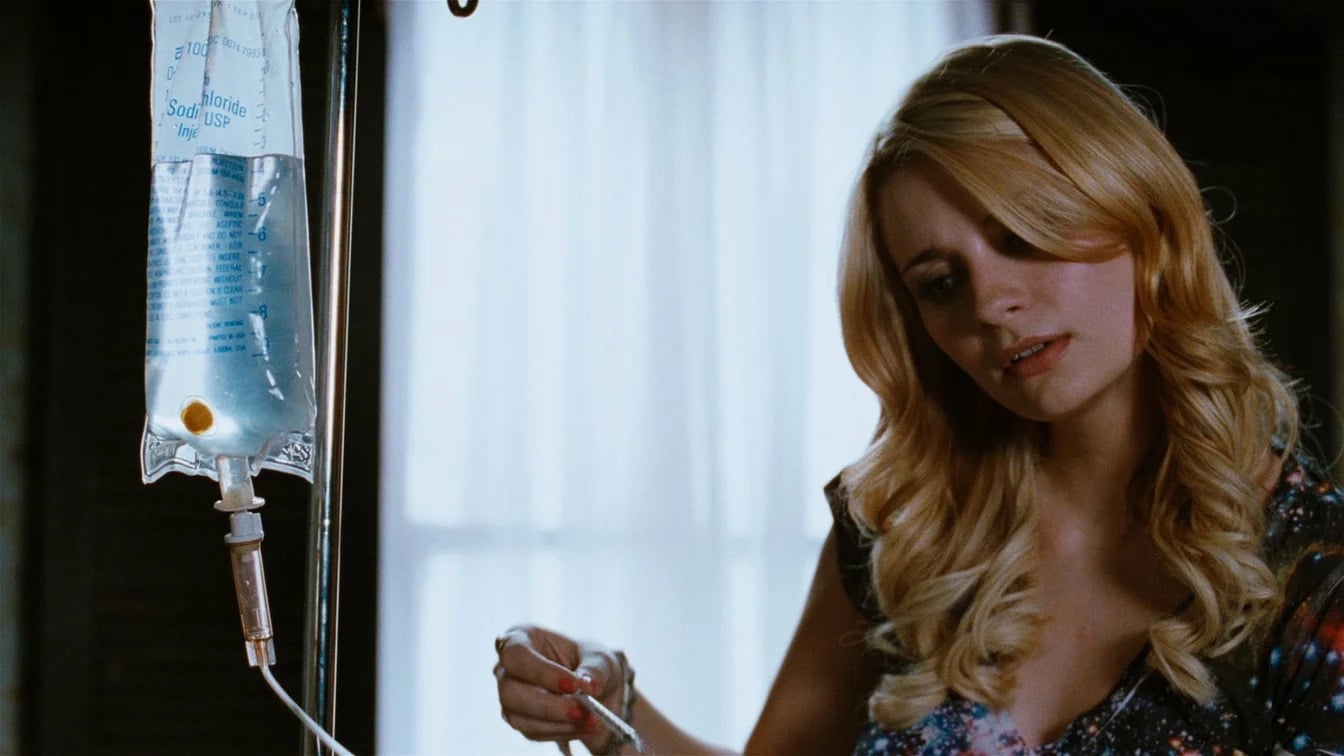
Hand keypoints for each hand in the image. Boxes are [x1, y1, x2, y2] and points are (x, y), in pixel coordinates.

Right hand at [493, 624, 625, 752]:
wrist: (593, 689)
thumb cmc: (589, 662)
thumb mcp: (599, 657)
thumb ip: (595, 669)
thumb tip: (590, 687)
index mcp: (519, 637)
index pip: (516, 654)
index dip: (541, 672)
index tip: (573, 686)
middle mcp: (506, 668)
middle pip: (510, 691)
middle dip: (548, 705)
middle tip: (582, 711)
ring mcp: (508, 696)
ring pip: (518, 717)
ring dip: (557, 723)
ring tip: (591, 721)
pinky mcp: (518, 720)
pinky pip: (532, 732)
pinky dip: (561, 731)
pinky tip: (584, 726)